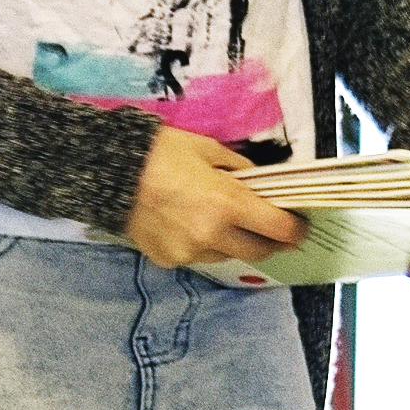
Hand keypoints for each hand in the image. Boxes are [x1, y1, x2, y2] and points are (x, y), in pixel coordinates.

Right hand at [121, 125, 304, 270]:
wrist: (109, 171)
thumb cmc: (161, 152)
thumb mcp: (209, 149)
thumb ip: (240, 171)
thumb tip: (259, 186)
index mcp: (228, 204)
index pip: (279, 229)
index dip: (295, 229)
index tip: (300, 225)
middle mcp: (213, 236)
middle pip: (259, 251)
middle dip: (271, 241)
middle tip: (273, 229)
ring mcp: (189, 252)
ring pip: (227, 255)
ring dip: (233, 241)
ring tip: (220, 220)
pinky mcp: (169, 260)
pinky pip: (196, 256)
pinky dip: (200, 243)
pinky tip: (187, 223)